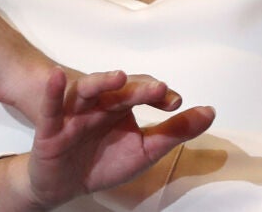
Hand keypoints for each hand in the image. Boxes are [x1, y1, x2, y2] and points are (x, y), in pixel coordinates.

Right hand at [0, 68, 215, 211]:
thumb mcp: (144, 150)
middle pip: (119, 92)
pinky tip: (58, 77)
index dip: (158, 96)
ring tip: (118, 77)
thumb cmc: (104, 162)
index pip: (142, 94)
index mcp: (122, 106)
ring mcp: (75, 113)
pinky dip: (53, 93)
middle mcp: (99, 104)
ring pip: (87, 92)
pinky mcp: (51, 128)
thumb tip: (210, 111)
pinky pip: (51, 108)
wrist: (63, 185)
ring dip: (102, 82)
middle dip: (138, 90)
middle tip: (159, 89)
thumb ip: (175, 131)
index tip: (177, 103)